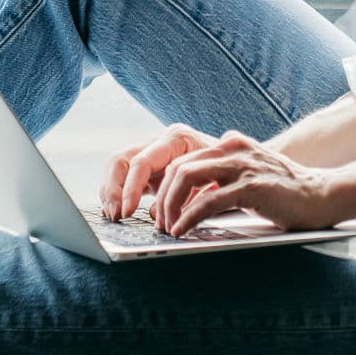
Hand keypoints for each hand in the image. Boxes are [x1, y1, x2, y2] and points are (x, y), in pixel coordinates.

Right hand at [99, 123, 221, 221]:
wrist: (243, 166)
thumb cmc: (233, 173)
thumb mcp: (216, 183)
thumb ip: (189, 195)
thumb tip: (157, 216)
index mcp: (177, 138)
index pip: (141, 162)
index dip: (130, 188)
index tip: (128, 212)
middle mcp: (160, 141)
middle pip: (121, 160)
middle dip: (113, 189)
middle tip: (115, 215)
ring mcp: (153, 153)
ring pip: (118, 167)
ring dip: (111, 192)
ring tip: (113, 216)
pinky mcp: (150, 169)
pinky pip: (125, 177)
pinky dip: (118, 194)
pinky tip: (117, 212)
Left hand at [152, 130, 343, 234]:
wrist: (325, 194)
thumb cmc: (287, 191)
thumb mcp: (249, 175)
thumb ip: (224, 177)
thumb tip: (191, 199)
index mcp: (230, 145)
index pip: (184, 159)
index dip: (166, 185)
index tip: (160, 208)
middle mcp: (232, 149)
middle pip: (179, 166)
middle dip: (163, 196)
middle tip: (158, 221)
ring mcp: (242, 166)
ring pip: (187, 178)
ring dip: (171, 206)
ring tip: (167, 227)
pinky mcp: (252, 186)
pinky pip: (208, 200)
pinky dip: (189, 216)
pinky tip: (183, 229)